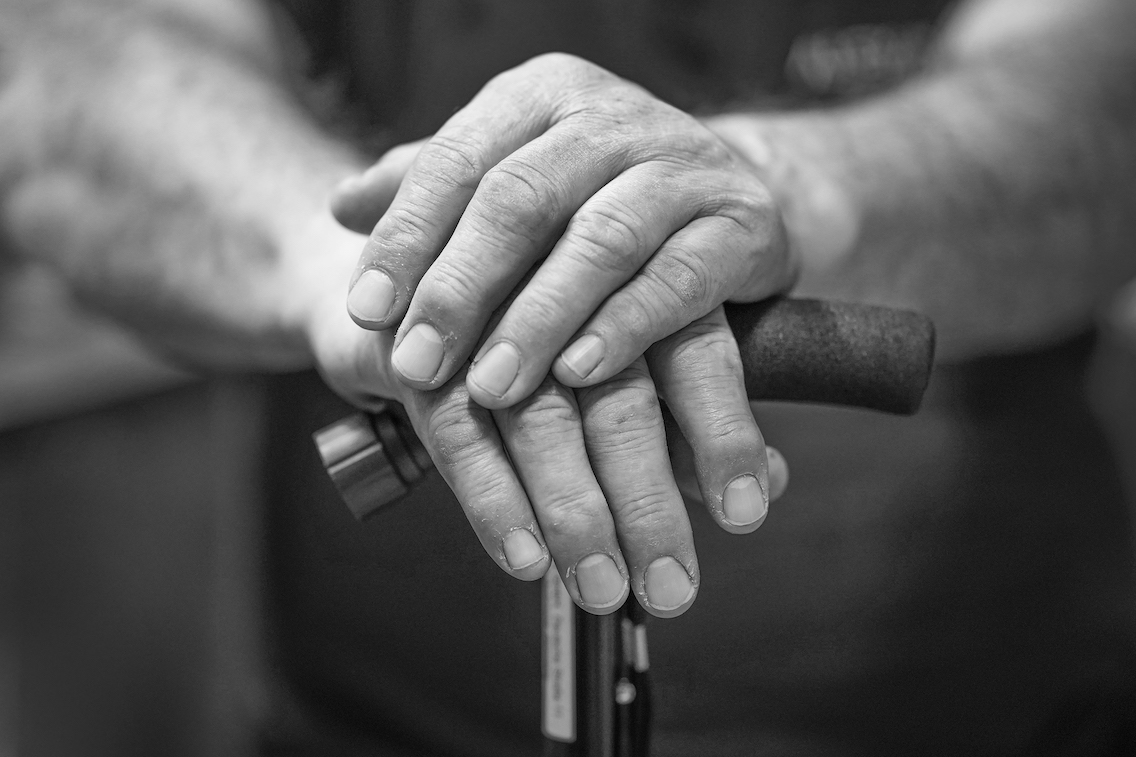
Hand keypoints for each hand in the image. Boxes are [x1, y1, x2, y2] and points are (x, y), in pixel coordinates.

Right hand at [310, 283, 786, 617]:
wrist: (403, 278)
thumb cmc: (536, 328)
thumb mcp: (624, 357)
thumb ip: (687, 413)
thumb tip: (771, 478)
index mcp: (631, 274)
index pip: (694, 349)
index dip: (722, 432)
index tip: (745, 513)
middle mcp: (563, 285)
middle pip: (619, 395)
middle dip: (645, 500)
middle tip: (672, 587)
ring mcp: (486, 313)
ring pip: (541, 417)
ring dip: (573, 511)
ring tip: (602, 587)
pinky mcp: (415, 345)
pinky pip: (457, 430)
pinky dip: (493, 497)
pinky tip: (525, 556)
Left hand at [334, 52, 795, 410]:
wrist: (729, 194)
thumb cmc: (595, 195)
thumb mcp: (514, 177)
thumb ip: (433, 187)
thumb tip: (340, 206)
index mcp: (541, 95)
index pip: (457, 161)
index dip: (406, 239)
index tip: (365, 313)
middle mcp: (612, 117)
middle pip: (522, 199)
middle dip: (461, 289)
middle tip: (416, 365)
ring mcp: (683, 164)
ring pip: (601, 239)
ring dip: (539, 320)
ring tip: (491, 387)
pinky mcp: (739, 221)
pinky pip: (679, 276)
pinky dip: (628, 326)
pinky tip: (582, 372)